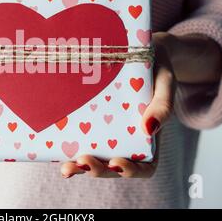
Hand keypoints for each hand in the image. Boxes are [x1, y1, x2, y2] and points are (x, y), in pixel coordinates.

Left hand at [60, 32, 221, 177]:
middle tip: (81, 162)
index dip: (130, 171)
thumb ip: (163, 105)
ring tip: (66, 166)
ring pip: (93, 158)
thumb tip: (149, 129)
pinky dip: (68, 147)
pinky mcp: (90, 121)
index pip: (144, 167)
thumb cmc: (157, 68)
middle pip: (112, 167)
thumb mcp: (165, 83)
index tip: (115, 162)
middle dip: (96, 170)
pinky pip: (79, 138)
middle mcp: (127, 141)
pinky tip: (56, 147)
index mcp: (150, 139)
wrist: (138, 50)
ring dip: (78, 166)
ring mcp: (107, 134)